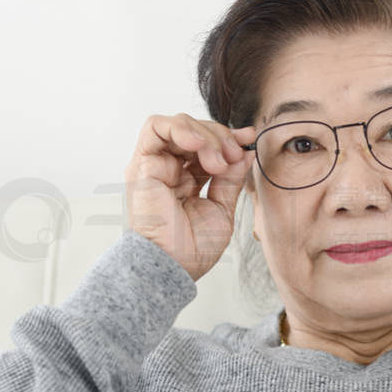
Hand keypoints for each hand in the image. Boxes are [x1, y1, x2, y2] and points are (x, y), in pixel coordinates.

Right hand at [125, 114, 256, 281]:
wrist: (173, 266)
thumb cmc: (193, 248)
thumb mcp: (222, 208)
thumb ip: (231, 179)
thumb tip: (245, 153)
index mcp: (187, 180)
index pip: (207, 145)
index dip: (229, 138)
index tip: (249, 140)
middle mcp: (169, 169)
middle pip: (196, 131)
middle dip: (222, 137)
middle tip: (235, 155)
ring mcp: (155, 164)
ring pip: (180, 125)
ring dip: (206, 135)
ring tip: (219, 159)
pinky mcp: (142, 164)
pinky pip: (156, 128)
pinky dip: (181, 128)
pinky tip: (198, 143)